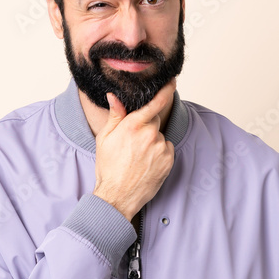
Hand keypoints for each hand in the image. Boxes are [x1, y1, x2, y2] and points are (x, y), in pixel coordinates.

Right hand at [92, 79, 176, 221]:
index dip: (166, 90)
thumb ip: (115, 116)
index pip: (155, 102)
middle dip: (146, 126)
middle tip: (132, 142)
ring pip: (159, 136)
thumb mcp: (105, 139)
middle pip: (154, 120)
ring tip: (137, 157)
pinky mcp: (168, 160)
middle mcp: (150, 135)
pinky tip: (146, 163)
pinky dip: (158, 153)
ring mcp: (161, 148)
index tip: (172, 81)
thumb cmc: (108, 168)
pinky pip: (165, 149)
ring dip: (151, 142)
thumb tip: (115, 97)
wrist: (117, 196)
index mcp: (133, 125)